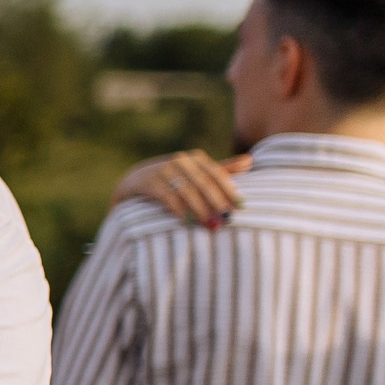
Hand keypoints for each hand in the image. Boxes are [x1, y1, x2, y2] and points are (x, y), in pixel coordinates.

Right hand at [111, 149, 244, 229]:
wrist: (133, 182)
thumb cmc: (172, 180)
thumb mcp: (195, 173)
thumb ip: (221, 169)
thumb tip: (250, 161)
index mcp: (195, 158)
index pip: (217, 174)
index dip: (229, 190)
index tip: (240, 207)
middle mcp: (180, 161)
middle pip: (204, 183)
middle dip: (217, 203)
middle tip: (227, 220)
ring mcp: (162, 170)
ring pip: (187, 191)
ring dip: (200, 210)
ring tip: (210, 225)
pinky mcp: (147, 182)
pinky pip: (167, 196)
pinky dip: (178, 210)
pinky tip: (186, 222)